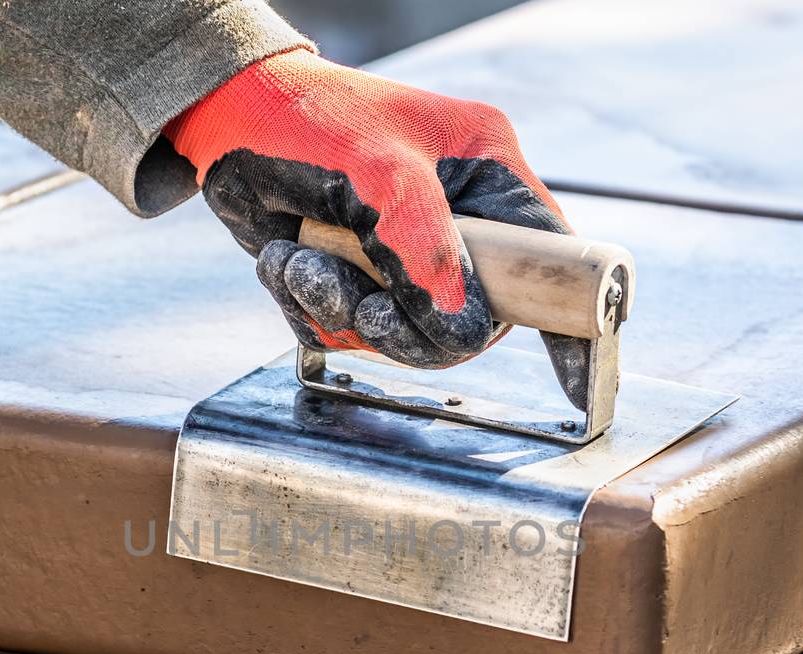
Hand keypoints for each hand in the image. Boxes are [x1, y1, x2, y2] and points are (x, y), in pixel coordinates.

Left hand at [166, 48, 588, 408]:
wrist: (224, 121)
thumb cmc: (305, 120)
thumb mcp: (376, 175)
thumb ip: (427, 250)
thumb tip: (461, 325)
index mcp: (485, 176)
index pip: (549, 257)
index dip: (568, 320)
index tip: (579, 385)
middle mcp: (454, 220)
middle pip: (467, 320)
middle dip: (404, 326)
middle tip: (361, 306)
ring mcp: (404, 253)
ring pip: (402, 333)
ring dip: (340, 309)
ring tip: (302, 264)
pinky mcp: (358, 275)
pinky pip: (350, 328)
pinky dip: (310, 306)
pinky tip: (284, 260)